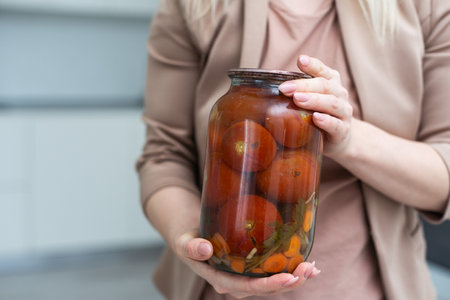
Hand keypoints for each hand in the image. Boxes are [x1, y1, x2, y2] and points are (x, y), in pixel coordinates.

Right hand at [174, 230, 319, 298]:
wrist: (192, 239)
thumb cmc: (188, 240)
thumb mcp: (184, 241)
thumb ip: (191, 246)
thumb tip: (204, 249)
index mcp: (220, 279)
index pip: (247, 287)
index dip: (268, 285)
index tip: (288, 278)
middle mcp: (235, 283)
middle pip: (265, 289)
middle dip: (289, 282)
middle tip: (309, 270)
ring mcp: (245, 278)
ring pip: (273, 284)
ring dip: (295, 278)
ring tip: (313, 269)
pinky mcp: (252, 270)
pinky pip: (273, 273)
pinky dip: (291, 270)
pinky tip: (308, 264)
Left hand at [279, 55, 352, 156]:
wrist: (339, 138)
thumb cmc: (319, 115)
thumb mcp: (309, 100)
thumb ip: (297, 91)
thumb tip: (271, 87)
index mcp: (331, 83)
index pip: (323, 71)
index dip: (312, 65)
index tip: (300, 60)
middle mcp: (340, 95)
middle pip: (324, 86)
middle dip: (304, 85)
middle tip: (285, 88)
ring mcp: (343, 112)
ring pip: (332, 103)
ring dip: (314, 100)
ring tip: (297, 99)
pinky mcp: (343, 130)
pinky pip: (336, 125)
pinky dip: (326, 121)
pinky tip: (316, 119)